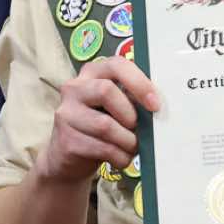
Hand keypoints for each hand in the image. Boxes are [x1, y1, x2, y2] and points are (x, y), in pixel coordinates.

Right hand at [35, 55, 161, 181]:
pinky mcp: (67, 140)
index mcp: (91, 74)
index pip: (116, 65)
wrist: (68, 157)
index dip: (139, 83)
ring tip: (132, 146)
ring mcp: (67, 115)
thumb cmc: (99, 126)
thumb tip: (157, 106)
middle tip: (137, 128)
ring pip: (105, 125)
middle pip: (106, 91)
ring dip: (128, 140)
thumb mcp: (115, 107)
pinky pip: (102, 148)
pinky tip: (121, 158)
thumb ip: (132, 100)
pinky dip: (120, 156)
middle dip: (130, 114)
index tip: (154, 104)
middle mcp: (74, 89)